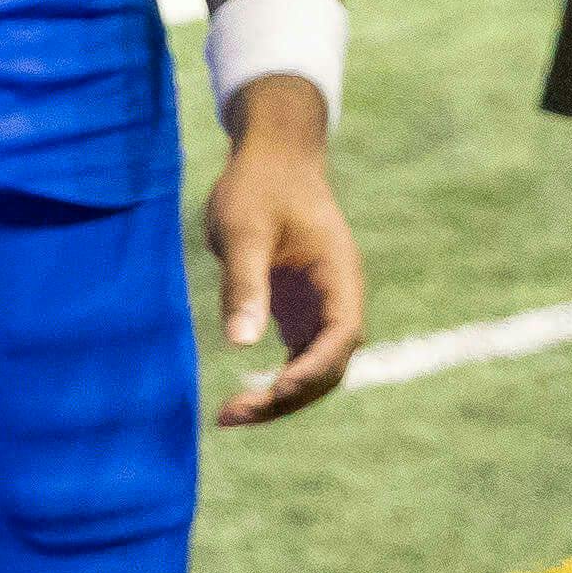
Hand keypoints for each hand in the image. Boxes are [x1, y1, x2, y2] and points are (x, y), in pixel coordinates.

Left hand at [198, 81, 364, 425]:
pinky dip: (276, 382)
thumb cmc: (258, 187)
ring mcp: (320, 306)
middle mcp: (337, 298)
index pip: (341, 336)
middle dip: (290, 397)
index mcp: (338, 276)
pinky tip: (243, 395)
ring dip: (282, 397)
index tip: (274, 389)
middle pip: (330, 365)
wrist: (273, 158)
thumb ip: (245, 285)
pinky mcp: (299, 309)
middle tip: (233, 413)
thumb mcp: (244, 231)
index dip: (313, 369)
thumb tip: (241, 344)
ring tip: (230, 414)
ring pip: (316, 368)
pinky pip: (298, 358)